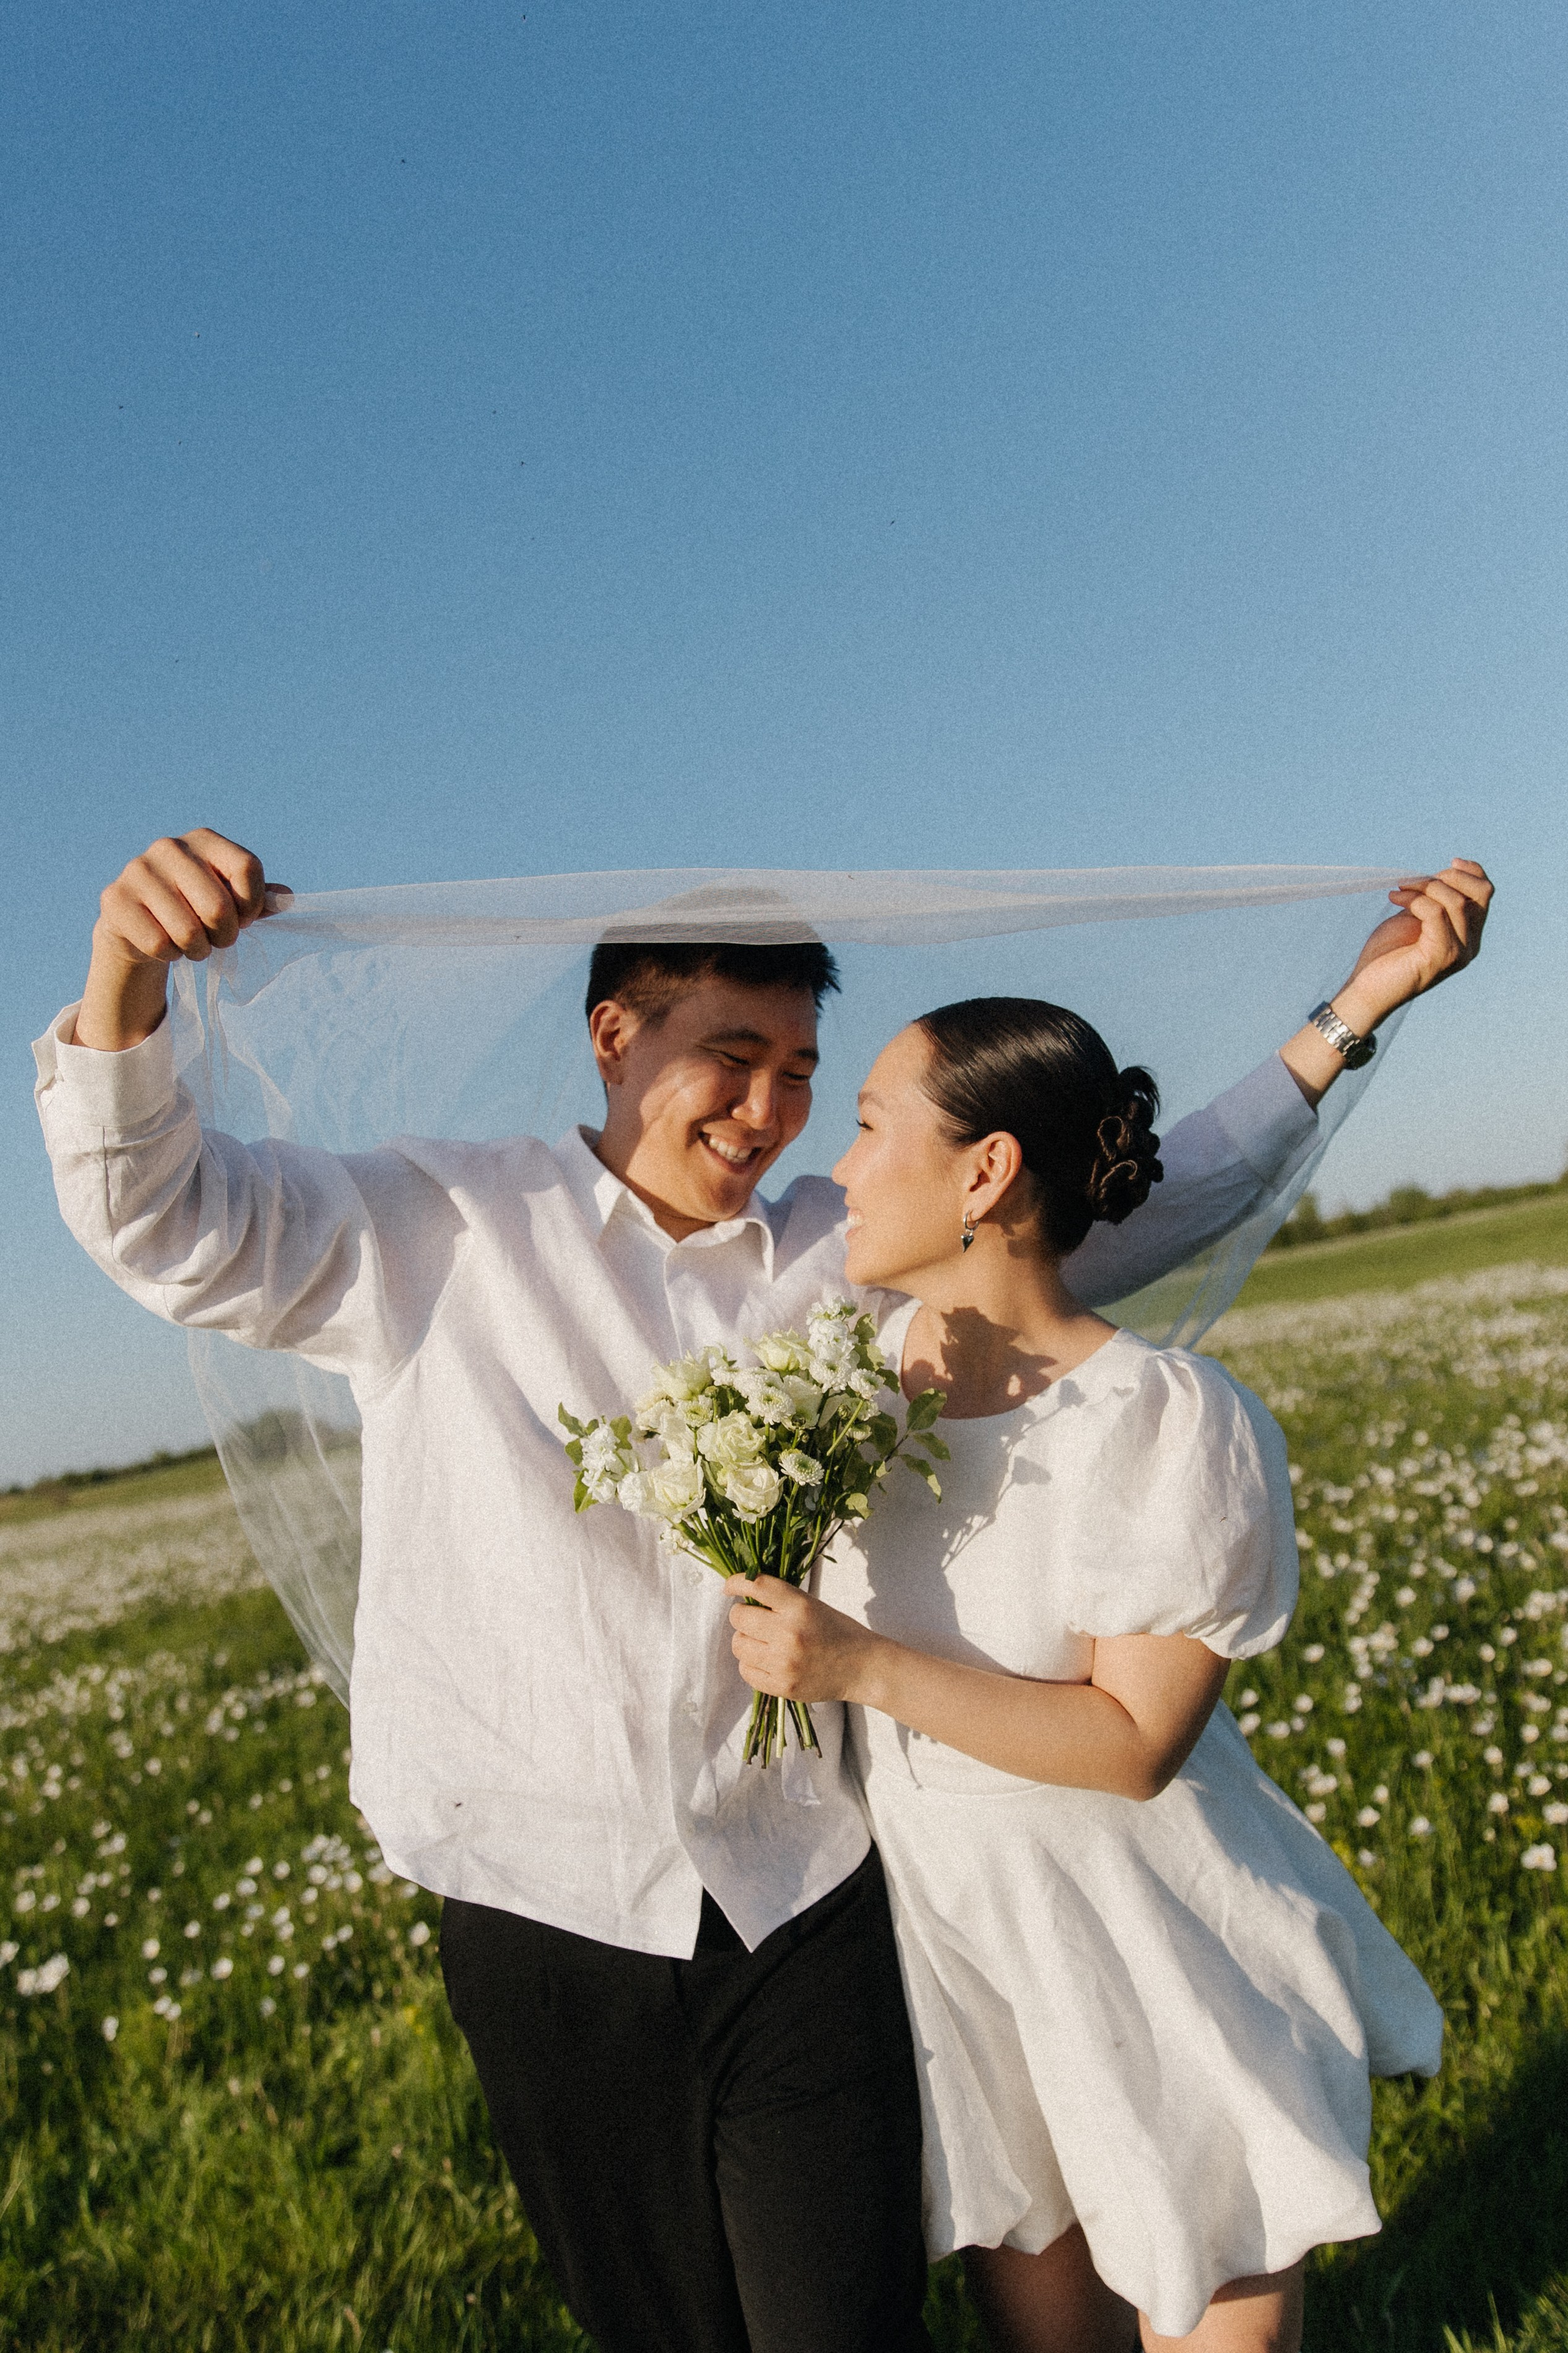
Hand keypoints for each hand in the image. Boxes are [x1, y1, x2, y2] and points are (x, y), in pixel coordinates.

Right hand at [76, 830, 287, 1051]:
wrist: (139, 922)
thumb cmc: (195, 907)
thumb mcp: (231, 899)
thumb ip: (260, 898)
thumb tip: (288, 898)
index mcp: (204, 839)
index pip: (247, 867)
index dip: (253, 904)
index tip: (246, 918)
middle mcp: (169, 847)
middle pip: (219, 907)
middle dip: (226, 935)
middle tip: (219, 939)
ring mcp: (138, 870)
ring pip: (188, 931)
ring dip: (198, 950)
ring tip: (193, 945)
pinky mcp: (115, 899)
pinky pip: (159, 944)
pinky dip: (170, 954)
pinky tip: (166, 944)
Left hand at [728, 1577, 881, 1705]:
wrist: (862, 1668)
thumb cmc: (838, 1632)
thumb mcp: (812, 1605)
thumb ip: (780, 1600)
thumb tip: (744, 1594)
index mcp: (800, 1607)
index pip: (757, 1586)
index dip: (737, 1583)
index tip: (730, 1587)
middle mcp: (789, 1633)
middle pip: (739, 1618)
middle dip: (742, 1616)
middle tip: (754, 1620)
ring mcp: (784, 1663)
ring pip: (738, 1645)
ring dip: (745, 1641)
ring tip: (762, 1642)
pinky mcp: (782, 1686)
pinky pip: (746, 1671)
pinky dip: (751, 1664)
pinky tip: (767, 1660)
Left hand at [1337, 857, 1492, 1031]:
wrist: (1367, 988)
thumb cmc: (1388, 954)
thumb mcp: (1416, 918)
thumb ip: (1434, 900)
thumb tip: (1441, 874)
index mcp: (1468, 935)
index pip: (1485, 894)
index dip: (1472, 872)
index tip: (1448, 863)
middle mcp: (1470, 945)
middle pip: (1480, 894)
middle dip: (1450, 877)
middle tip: (1416, 881)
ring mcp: (1459, 953)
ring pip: (1457, 902)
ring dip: (1425, 887)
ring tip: (1400, 889)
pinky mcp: (1440, 957)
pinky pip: (1436, 913)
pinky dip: (1415, 900)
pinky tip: (1395, 899)